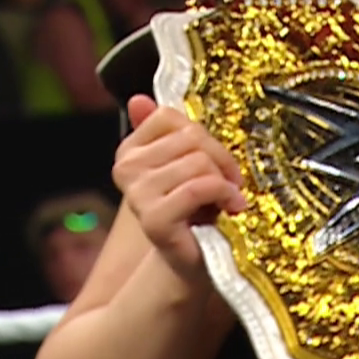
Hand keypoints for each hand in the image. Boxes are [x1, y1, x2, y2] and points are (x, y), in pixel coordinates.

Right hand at [113, 95, 247, 276]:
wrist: (195, 260)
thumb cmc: (194, 211)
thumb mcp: (185, 165)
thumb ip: (167, 133)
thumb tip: (139, 98)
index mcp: (130, 151)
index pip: (169, 116)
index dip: (203, 136)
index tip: (216, 160)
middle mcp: (126, 169)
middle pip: (189, 137)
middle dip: (220, 158)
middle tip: (230, 182)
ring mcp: (137, 194)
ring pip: (197, 161)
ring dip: (225, 180)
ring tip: (228, 198)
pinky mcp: (154, 219)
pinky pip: (198, 187)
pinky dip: (224, 194)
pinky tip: (232, 207)